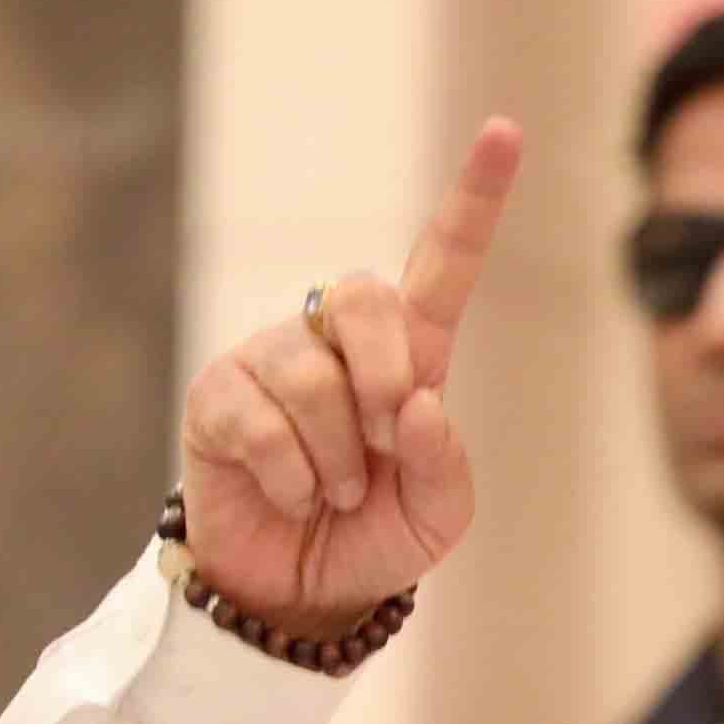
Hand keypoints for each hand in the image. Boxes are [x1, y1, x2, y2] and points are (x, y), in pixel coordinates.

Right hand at [175, 118, 523, 632]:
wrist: (297, 592)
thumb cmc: (374, 534)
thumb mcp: (436, 516)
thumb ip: (444, 465)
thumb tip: (415, 404)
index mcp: (409, 352)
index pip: (443, 263)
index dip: (475, 199)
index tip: (505, 131)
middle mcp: (336, 337)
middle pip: (366, 297)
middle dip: (383, 378)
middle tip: (384, 446)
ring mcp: (271, 358)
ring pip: (315, 378)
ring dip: (339, 458)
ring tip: (335, 492)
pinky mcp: (218, 394)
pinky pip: (265, 422)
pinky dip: (294, 479)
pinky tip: (291, 495)